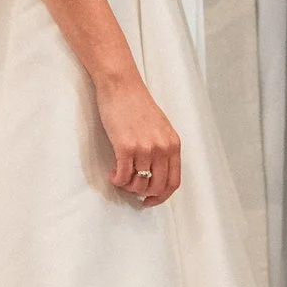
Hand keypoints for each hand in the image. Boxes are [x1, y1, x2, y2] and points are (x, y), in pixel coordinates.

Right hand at [96, 68, 181, 206]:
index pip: (174, 182)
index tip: (150, 200)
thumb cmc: (137, 104)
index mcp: (173, 144)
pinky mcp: (126, 147)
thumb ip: (162, 149)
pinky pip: (123, 176)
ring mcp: (145, 148)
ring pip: (139, 184)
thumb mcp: (160, 127)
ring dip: (127, 186)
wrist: (121, 86)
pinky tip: (112, 174)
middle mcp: (162, 148)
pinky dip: (116, 180)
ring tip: (120, 177)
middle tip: (131, 189)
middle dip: (143, 193)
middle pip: (158, 187)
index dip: (162, 197)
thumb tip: (155, 173)